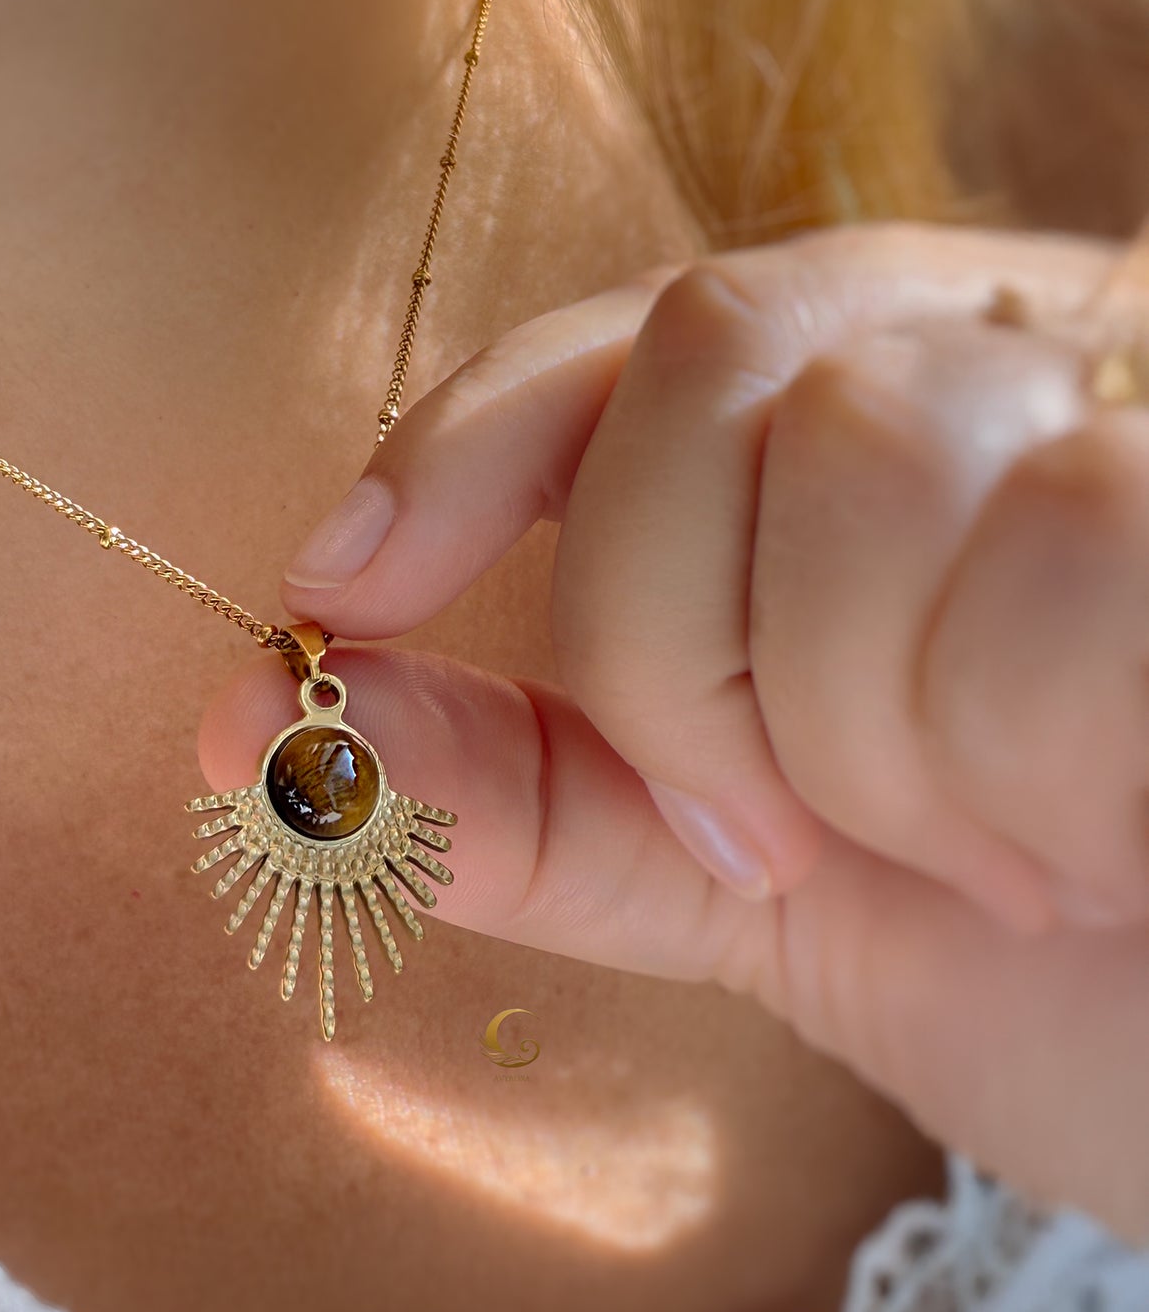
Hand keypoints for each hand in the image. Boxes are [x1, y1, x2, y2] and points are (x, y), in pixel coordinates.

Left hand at [200, 223, 1148, 1240]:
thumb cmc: (1024, 974)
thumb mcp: (734, 882)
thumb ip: (524, 795)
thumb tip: (252, 735)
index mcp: (867, 417)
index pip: (622, 337)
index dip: (460, 444)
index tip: (332, 590)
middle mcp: (1012, 355)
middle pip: (703, 360)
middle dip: (666, 638)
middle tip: (767, 832)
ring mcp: (1141, 406)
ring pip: (861, 449)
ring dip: (857, 728)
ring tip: (976, 855)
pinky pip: (1052, 545)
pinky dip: (1011, 748)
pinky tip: (1087, 841)